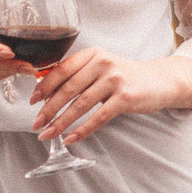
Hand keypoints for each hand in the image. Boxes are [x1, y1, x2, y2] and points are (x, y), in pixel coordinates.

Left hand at [29, 48, 191, 143]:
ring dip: (61, 123)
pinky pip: (98, 117)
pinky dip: (82, 130)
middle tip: (36, 124)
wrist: (160, 81)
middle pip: (68, 89)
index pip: (62, 70)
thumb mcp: (101, 67)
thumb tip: (44, 92)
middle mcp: (104, 63)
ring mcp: (115, 80)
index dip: (44, 87)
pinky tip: (70, 139)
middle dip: (48, 109)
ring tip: (48, 135)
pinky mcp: (125, 98)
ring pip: (81, 105)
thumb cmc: (125, 77)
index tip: (32, 102)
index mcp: (94, 53)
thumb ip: (78, 74)